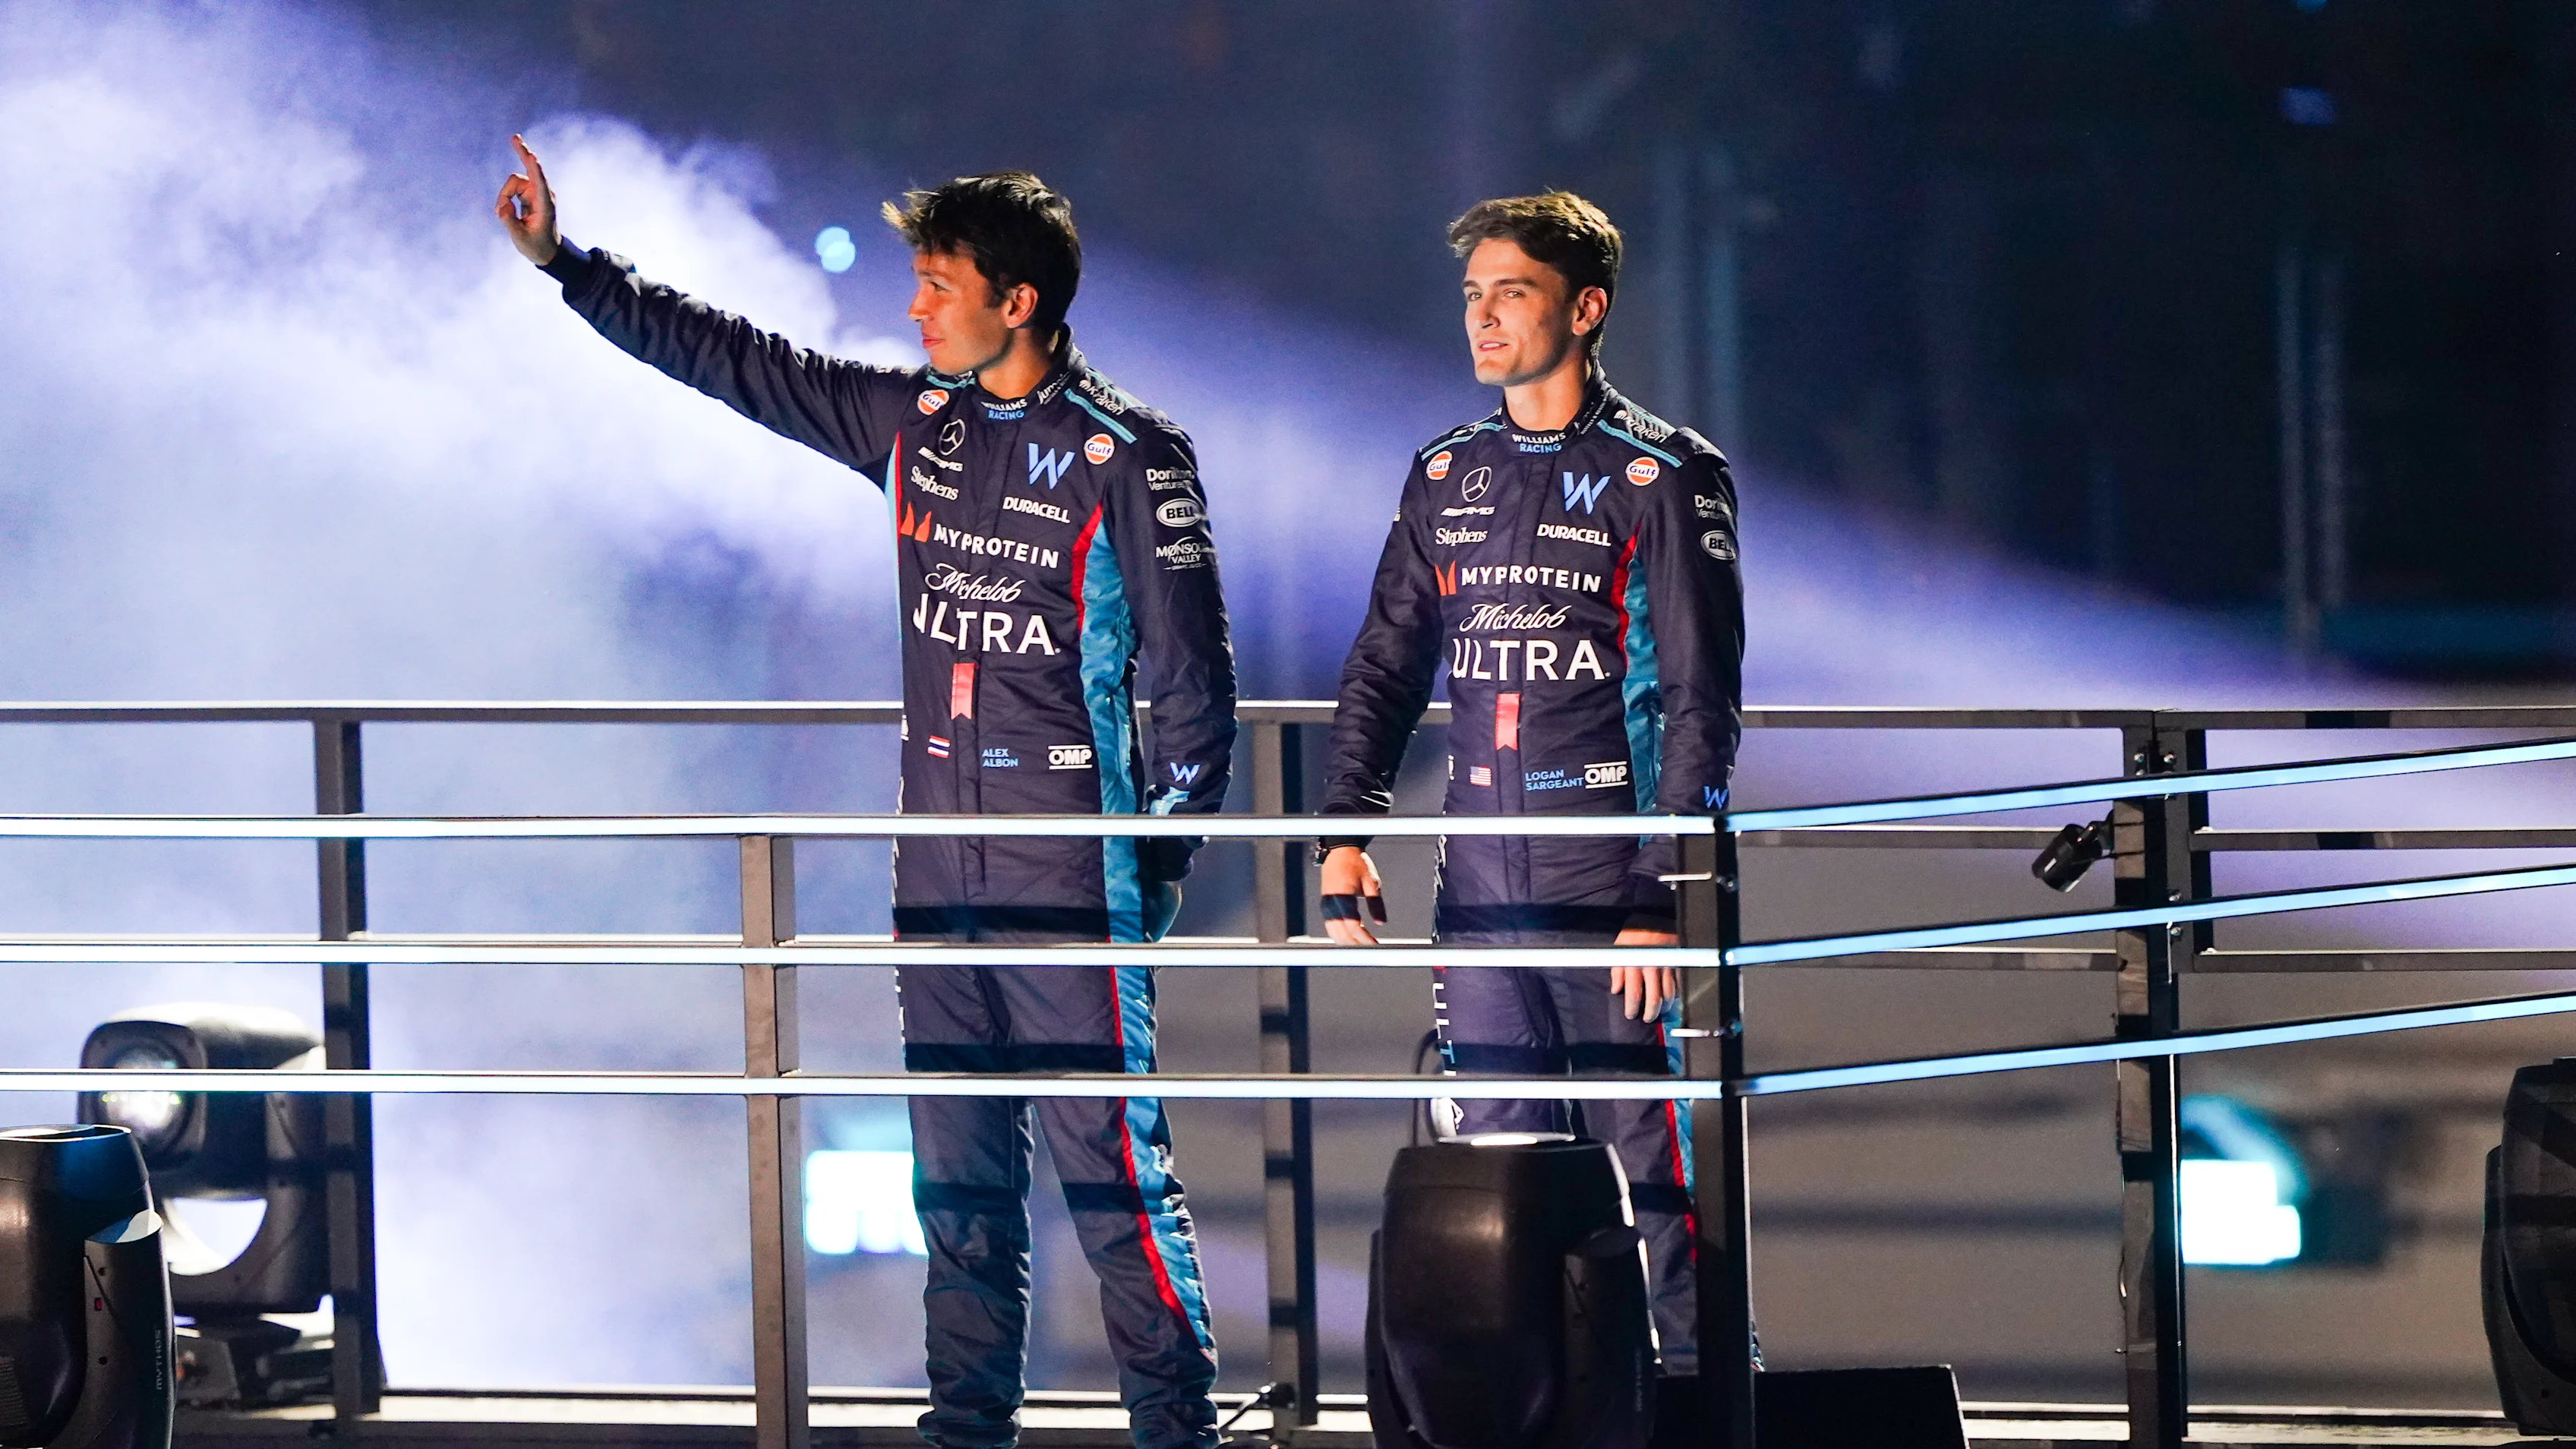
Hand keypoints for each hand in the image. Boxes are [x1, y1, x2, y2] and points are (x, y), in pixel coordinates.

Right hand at [495, 134, 559, 265]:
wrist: (546, 250)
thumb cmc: (536, 246)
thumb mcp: (520, 238)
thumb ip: (510, 221)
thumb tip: (502, 206)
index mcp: (545, 205)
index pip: (539, 183)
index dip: (535, 169)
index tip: (532, 157)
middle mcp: (541, 194)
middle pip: (528, 169)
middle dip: (522, 153)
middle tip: (514, 137)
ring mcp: (535, 192)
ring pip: (512, 183)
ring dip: (504, 196)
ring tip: (503, 214)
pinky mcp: (528, 193)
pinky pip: (511, 189)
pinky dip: (504, 198)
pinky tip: (504, 210)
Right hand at [1319, 846, 1383, 945]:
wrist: (1339, 851)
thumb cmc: (1356, 863)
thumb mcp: (1371, 880)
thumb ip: (1376, 903)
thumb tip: (1381, 923)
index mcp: (1343, 895)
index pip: (1353, 925)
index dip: (1365, 938)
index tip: (1376, 945)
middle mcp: (1331, 902)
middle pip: (1341, 933)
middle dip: (1356, 944)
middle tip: (1371, 950)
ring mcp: (1325, 905)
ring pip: (1334, 932)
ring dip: (1348, 942)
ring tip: (1363, 948)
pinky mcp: (1325, 905)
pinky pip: (1330, 926)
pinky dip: (1340, 935)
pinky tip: (1351, 939)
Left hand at [1609, 927, 1680, 1019]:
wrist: (1653, 916)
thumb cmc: (1634, 932)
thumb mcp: (1619, 949)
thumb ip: (1617, 971)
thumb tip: (1616, 989)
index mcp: (1635, 964)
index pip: (1634, 994)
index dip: (1632, 1008)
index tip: (1631, 1015)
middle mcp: (1652, 966)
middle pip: (1654, 999)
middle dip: (1650, 1014)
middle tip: (1647, 1018)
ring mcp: (1667, 965)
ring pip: (1670, 994)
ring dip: (1665, 1006)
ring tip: (1660, 1010)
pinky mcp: (1677, 962)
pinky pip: (1679, 983)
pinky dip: (1676, 993)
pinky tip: (1671, 997)